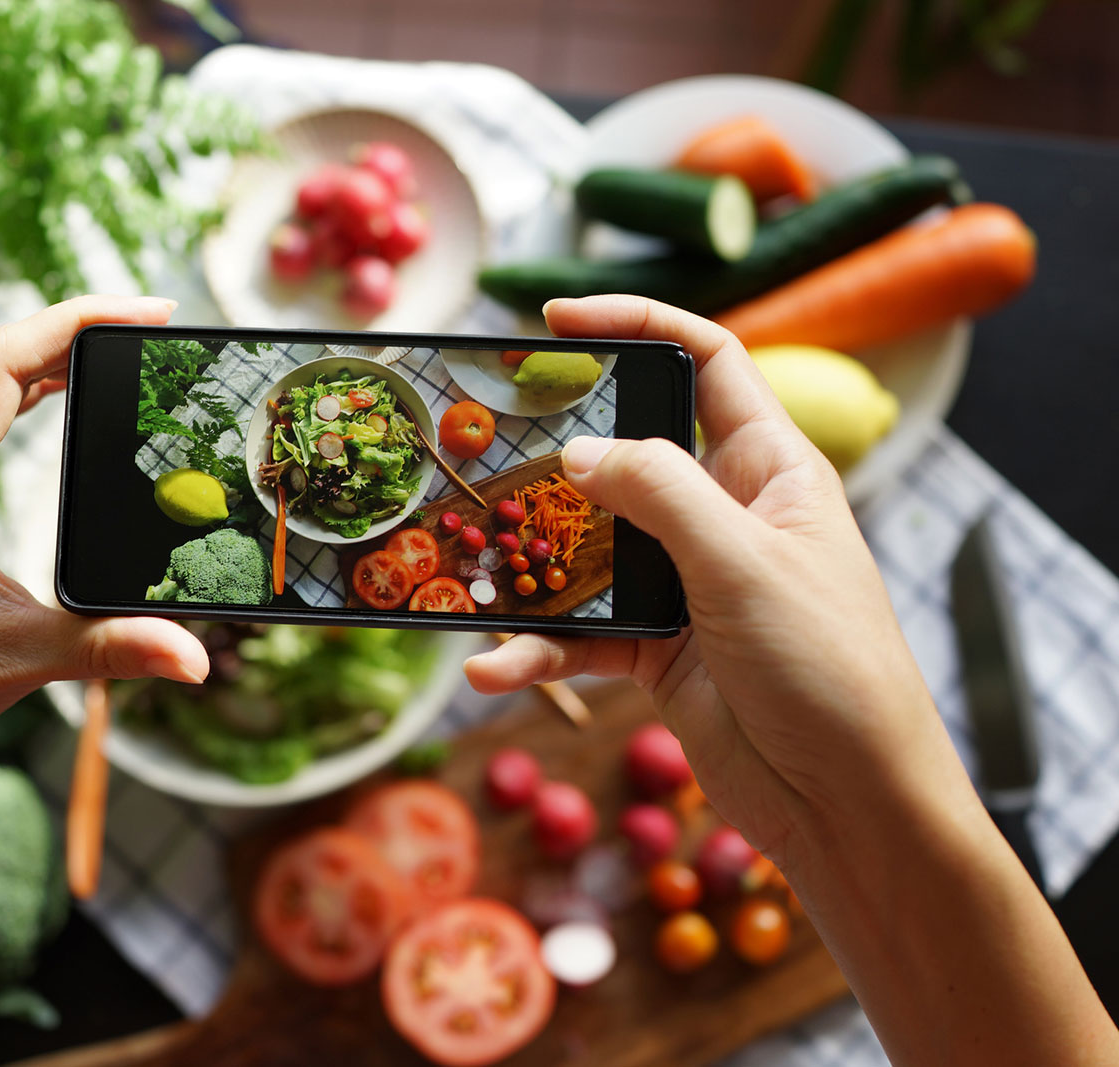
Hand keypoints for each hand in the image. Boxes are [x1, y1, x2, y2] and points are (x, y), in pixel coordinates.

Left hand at [0, 295, 208, 812]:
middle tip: (149, 320)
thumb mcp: (18, 661)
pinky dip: (10, 389)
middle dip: (70, 326)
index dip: (78, 322)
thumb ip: (113, 649)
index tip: (146, 310)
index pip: (3, 363)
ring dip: (39, 353)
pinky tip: (50, 393)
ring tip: (114, 346)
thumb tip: (198, 658)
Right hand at [465, 295, 971, 870]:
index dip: (637, 325)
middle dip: (557, 449)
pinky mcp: (657, 651)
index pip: (706, 362)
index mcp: (769, 470)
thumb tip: (579, 449)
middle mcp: (724, 516)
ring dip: (530, 565)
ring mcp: (686, 584)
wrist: (848, 805)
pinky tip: (493, 669)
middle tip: (484, 441)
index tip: (556, 320)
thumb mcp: (744, 563)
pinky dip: (537, 649)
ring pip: (589, 549)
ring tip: (466, 568)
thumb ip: (659, 494)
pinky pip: (581, 634)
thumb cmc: (829, 668)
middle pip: (628, 453)